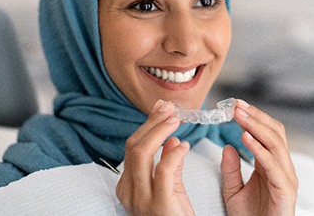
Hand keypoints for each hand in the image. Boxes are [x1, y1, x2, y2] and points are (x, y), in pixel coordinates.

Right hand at [116, 100, 193, 215]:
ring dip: (159, 130)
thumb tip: (172, 138)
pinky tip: (184, 145)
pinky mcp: (159, 204)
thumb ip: (169, 163)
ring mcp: (141, 199)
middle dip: (152, 123)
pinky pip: (162, 170)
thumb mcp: (171, 187)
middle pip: (133, 146)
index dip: (148, 125)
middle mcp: (129, 191)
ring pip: (141, 153)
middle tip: (169, 109)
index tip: (162, 109)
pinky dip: (173, 153)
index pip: (133, 147)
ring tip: (176, 119)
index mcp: (129, 185)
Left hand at [221, 99, 297, 215]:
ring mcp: (286, 177)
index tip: (235, 105)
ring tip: (239, 115)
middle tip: (237, 105)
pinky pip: (273, 164)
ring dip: (256, 126)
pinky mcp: (285, 190)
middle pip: (275, 132)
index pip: (267, 132)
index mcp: (271, 165)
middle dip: (256, 116)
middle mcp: (282, 167)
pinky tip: (245, 137)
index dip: (253, 117)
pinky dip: (259, 148)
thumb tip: (228, 147)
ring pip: (275, 143)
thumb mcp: (233, 191)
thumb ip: (230, 170)